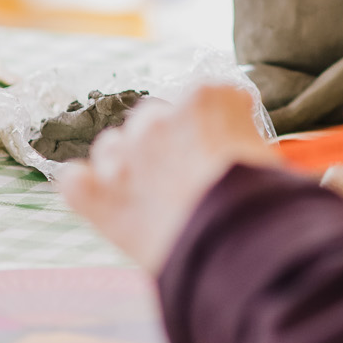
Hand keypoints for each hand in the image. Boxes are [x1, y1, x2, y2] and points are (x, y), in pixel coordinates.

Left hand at [57, 85, 280, 275]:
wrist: (235, 245)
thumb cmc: (263, 201)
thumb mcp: (268, 156)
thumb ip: (244, 141)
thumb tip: (242, 155)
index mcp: (205, 98)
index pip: (206, 97)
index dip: (215, 124)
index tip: (226, 146)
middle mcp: (159, 119)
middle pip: (152, 118)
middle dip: (166, 141)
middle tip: (186, 174)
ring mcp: (123, 157)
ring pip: (111, 145)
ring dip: (125, 161)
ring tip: (148, 193)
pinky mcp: (97, 197)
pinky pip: (74, 182)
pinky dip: (85, 188)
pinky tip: (101, 200)